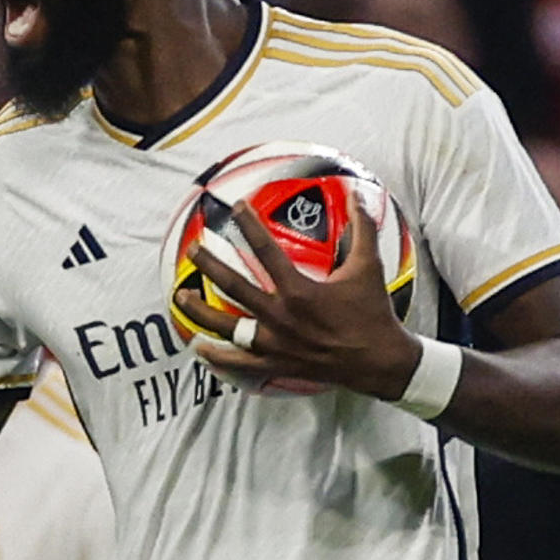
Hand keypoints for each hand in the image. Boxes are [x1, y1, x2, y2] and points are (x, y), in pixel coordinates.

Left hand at [175, 191, 417, 399]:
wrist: (380, 361)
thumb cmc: (373, 313)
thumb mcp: (369, 267)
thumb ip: (362, 229)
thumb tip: (358, 195)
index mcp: (300, 291)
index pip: (266, 251)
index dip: (249, 226)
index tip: (235, 208)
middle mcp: (281, 316)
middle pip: (234, 286)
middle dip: (210, 265)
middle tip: (192, 250)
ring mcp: (275, 344)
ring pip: (227, 326)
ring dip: (200, 311)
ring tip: (180, 297)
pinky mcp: (277, 364)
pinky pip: (240, 362)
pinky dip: (217, 357)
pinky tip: (199, 348)